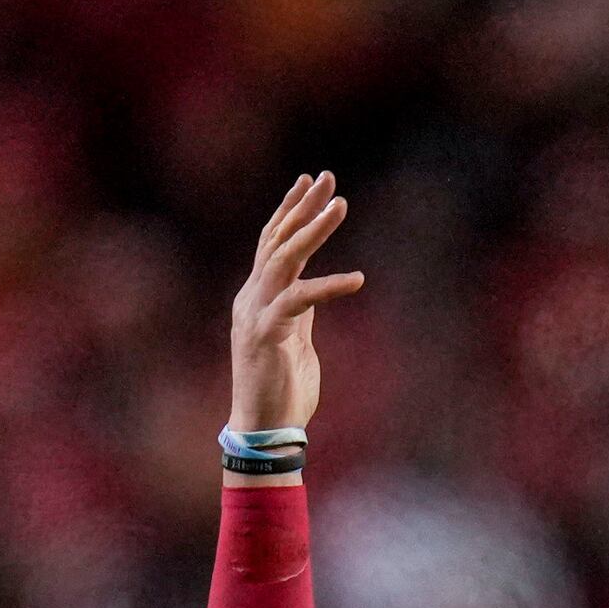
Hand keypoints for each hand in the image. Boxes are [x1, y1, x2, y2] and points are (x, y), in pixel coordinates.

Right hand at [225, 170, 364, 441]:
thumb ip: (298, 309)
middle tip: (327, 177)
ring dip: (312, 230)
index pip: (271, 243)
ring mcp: (255, 315)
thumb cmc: (283, 390)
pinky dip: (328, 286)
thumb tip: (311, 287)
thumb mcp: (294, 339)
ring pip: (282, 259)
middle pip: (275, 240)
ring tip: (340, 205)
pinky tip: (358, 279)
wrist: (264, 431)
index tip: (310, 182)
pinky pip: (299, 299)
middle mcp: (250, 299)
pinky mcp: (268, 335)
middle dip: (301, 206)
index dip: (290, 210)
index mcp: (257, 297)